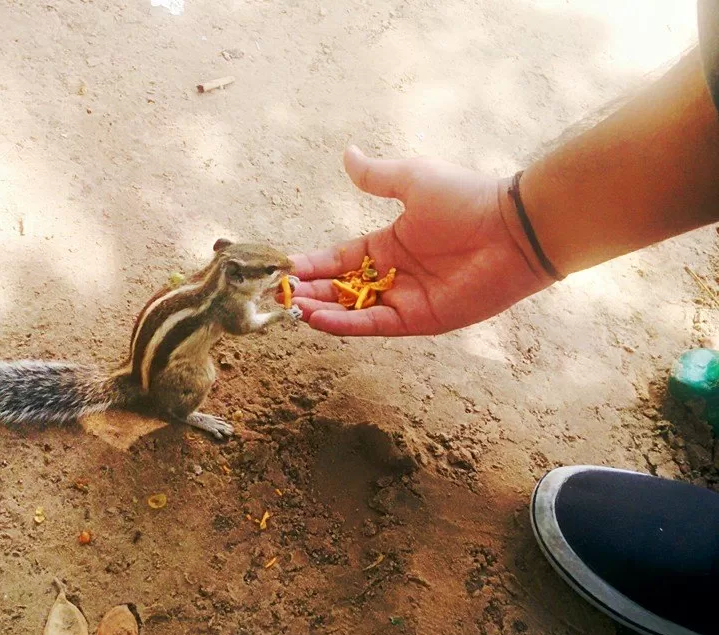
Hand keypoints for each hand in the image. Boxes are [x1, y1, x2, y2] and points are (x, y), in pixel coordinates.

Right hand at [288, 146, 552, 335]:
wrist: (512, 228)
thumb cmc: (466, 198)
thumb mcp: (412, 179)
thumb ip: (376, 176)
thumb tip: (347, 154)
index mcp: (388, 243)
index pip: (338, 258)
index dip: (311, 264)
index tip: (282, 268)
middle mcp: (392, 275)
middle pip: (339, 288)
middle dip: (308, 292)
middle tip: (277, 295)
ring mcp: (404, 300)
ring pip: (350, 310)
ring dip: (320, 310)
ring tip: (290, 308)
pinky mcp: (418, 320)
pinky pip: (373, 324)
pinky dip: (345, 324)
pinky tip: (317, 320)